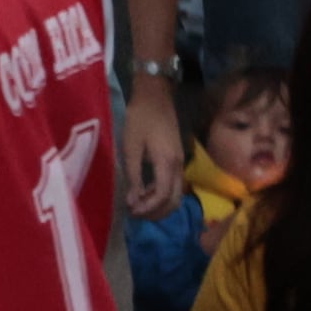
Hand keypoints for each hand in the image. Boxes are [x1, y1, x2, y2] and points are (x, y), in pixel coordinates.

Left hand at [115, 70, 183, 223]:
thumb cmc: (140, 119)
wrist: (156, 96)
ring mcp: (180, 163)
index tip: (131, 211)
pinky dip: (161, 194)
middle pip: (174, 201)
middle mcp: (178, 167)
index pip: (163, 196)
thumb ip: (134, 175)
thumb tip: (133, 201)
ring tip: (137, 207)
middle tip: (135, 214)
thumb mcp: (131, 147)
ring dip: (159, 205)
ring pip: (176, 195)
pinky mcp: (176, 159)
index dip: (148, 208)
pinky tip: (144, 193)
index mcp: (167, 164)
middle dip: (156, 212)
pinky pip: (173, 185)